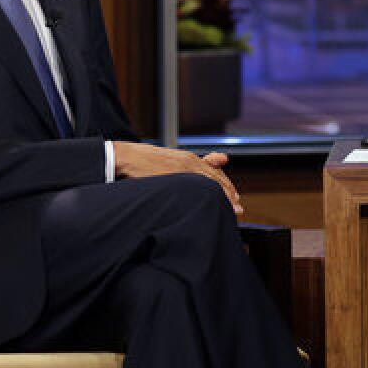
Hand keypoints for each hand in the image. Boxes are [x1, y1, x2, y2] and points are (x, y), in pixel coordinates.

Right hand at [113, 142, 242, 213]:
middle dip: (229, 195)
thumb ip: (198, 162)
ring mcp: (181, 170)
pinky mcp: (171, 178)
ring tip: (232, 210)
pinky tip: (210, 206)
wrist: (128, 157)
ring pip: (207, 185)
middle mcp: (189, 163)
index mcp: (189, 159)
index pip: (215, 173)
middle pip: (215, 180)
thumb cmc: (149, 160)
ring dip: (221, 198)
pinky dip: (204, 197)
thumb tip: (223, 159)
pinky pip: (192, 190)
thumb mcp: (175, 159)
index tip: (236, 197)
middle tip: (239, 208)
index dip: (227, 186)